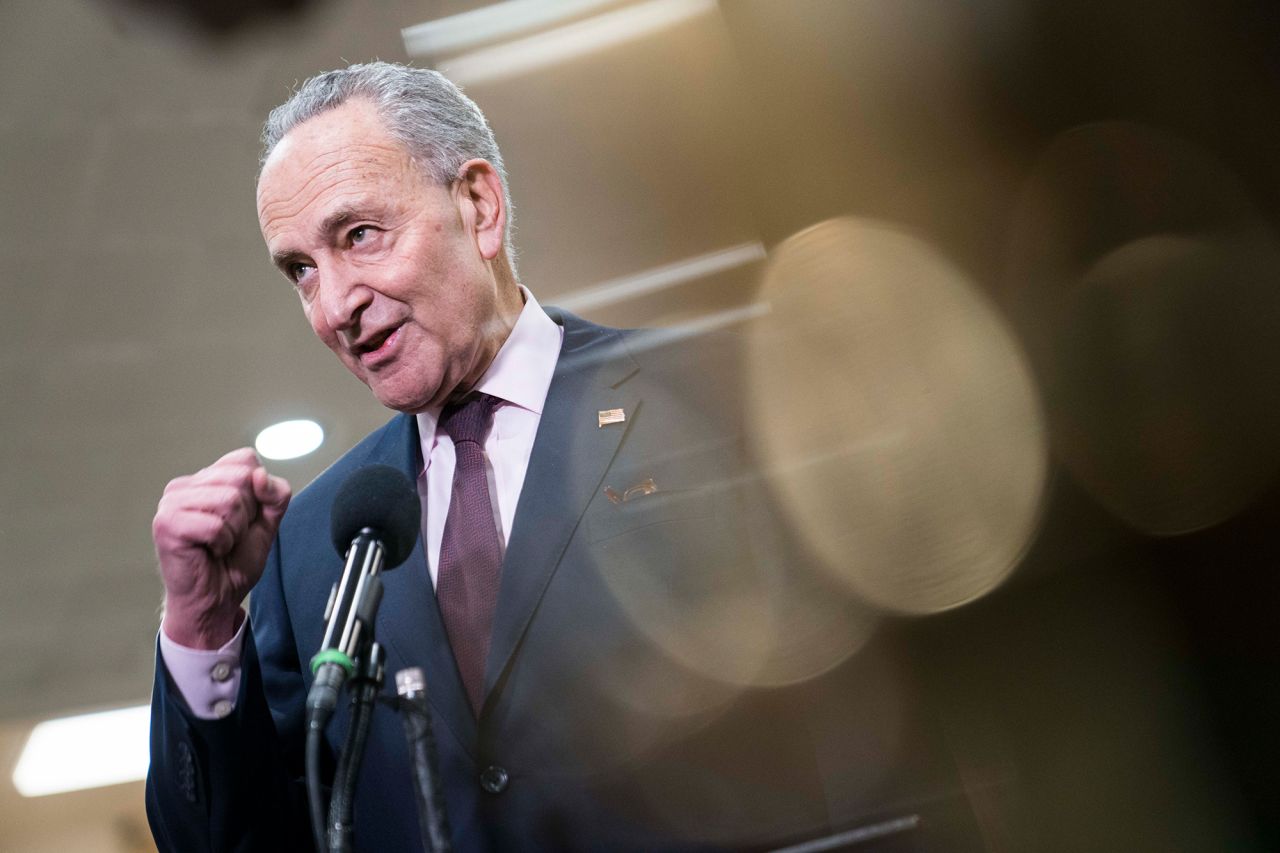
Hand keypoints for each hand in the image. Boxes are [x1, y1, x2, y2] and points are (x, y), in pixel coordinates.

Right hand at [153, 448, 291, 648]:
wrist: (215, 600)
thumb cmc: (234, 562)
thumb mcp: (267, 522)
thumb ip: (275, 495)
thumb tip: (260, 476)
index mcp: (205, 479)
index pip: (246, 460)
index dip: (258, 492)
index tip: (245, 519)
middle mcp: (183, 485)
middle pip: (241, 478)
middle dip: (248, 514)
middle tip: (230, 536)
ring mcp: (171, 503)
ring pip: (230, 500)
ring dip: (235, 531)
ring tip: (219, 544)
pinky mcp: (167, 524)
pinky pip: (216, 526)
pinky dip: (222, 544)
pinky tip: (210, 552)